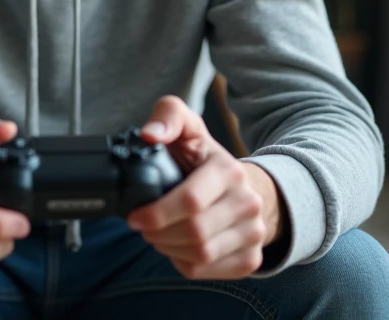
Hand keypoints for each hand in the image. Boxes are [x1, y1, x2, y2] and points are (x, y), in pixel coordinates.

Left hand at [126, 95, 282, 279]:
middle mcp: (248, 203)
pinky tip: (177, 246)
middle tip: (143, 226)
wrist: (247, 187)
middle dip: (158, 233)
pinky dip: (181, 262)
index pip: (191, 201)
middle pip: (194, 232)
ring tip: (158, 234)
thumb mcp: (189, 128)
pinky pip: (204, 271)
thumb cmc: (206, 159)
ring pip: (199, 255)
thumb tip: (149, 134)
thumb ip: (167, 116)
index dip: (156, 213)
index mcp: (230, 171)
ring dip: (168, 248)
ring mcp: (254, 234)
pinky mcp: (250, 259)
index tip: (135, 216)